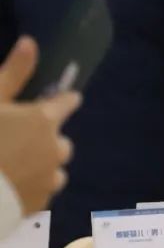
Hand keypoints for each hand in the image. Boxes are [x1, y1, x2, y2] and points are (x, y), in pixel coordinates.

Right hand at [0, 38, 81, 213]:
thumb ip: (13, 74)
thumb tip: (31, 42)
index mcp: (44, 120)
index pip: (68, 103)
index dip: (63, 101)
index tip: (61, 101)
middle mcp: (55, 149)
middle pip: (61, 141)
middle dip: (47, 139)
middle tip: (19, 140)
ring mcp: (49, 179)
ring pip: (55, 169)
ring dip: (42, 166)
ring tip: (15, 167)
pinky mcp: (40, 205)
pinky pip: (42, 191)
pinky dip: (31, 188)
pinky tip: (10, 188)